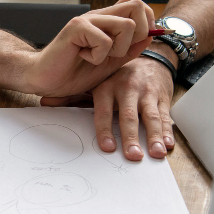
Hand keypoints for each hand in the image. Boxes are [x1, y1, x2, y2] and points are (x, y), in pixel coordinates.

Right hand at [23, 0, 154, 97]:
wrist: (45, 79)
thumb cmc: (73, 72)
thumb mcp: (109, 63)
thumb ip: (129, 50)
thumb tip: (151, 36)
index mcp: (107, 21)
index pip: (137, 4)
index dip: (148, 22)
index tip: (138, 43)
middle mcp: (99, 16)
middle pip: (136, 6)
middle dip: (140, 33)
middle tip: (120, 51)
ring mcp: (87, 20)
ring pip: (126, 25)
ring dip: (118, 48)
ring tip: (99, 57)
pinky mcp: (76, 28)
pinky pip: (104, 41)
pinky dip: (98, 56)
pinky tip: (83, 57)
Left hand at [42, 55, 175, 160]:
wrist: (148, 58)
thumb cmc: (117, 78)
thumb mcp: (95, 83)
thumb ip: (73, 97)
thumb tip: (45, 103)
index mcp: (108, 87)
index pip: (104, 110)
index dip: (105, 129)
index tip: (107, 147)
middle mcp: (127, 89)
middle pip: (129, 116)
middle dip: (132, 137)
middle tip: (133, 156)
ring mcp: (146, 93)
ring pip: (151, 116)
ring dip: (154, 136)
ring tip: (155, 153)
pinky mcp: (162, 97)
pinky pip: (165, 115)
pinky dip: (168, 131)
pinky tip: (168, 144)